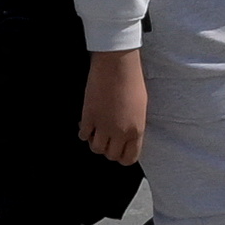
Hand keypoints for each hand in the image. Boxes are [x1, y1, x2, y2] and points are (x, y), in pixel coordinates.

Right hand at [77, 50, 148, 165]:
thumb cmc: (132, 81)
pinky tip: (86, 124)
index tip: (118, 150)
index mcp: (136, 130)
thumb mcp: (141, 108)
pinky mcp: (89, 116)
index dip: (122, 157)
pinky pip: (83, 134)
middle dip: (108, 149)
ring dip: (95, 142)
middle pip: (111, 155)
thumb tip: (125, 135)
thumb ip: (133, 126)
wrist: (117, 65)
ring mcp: (103, 125)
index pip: (129, 158)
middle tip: (106, 139)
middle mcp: (120, 132)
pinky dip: (84, 131)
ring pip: (96, 148)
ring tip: (95, 132)